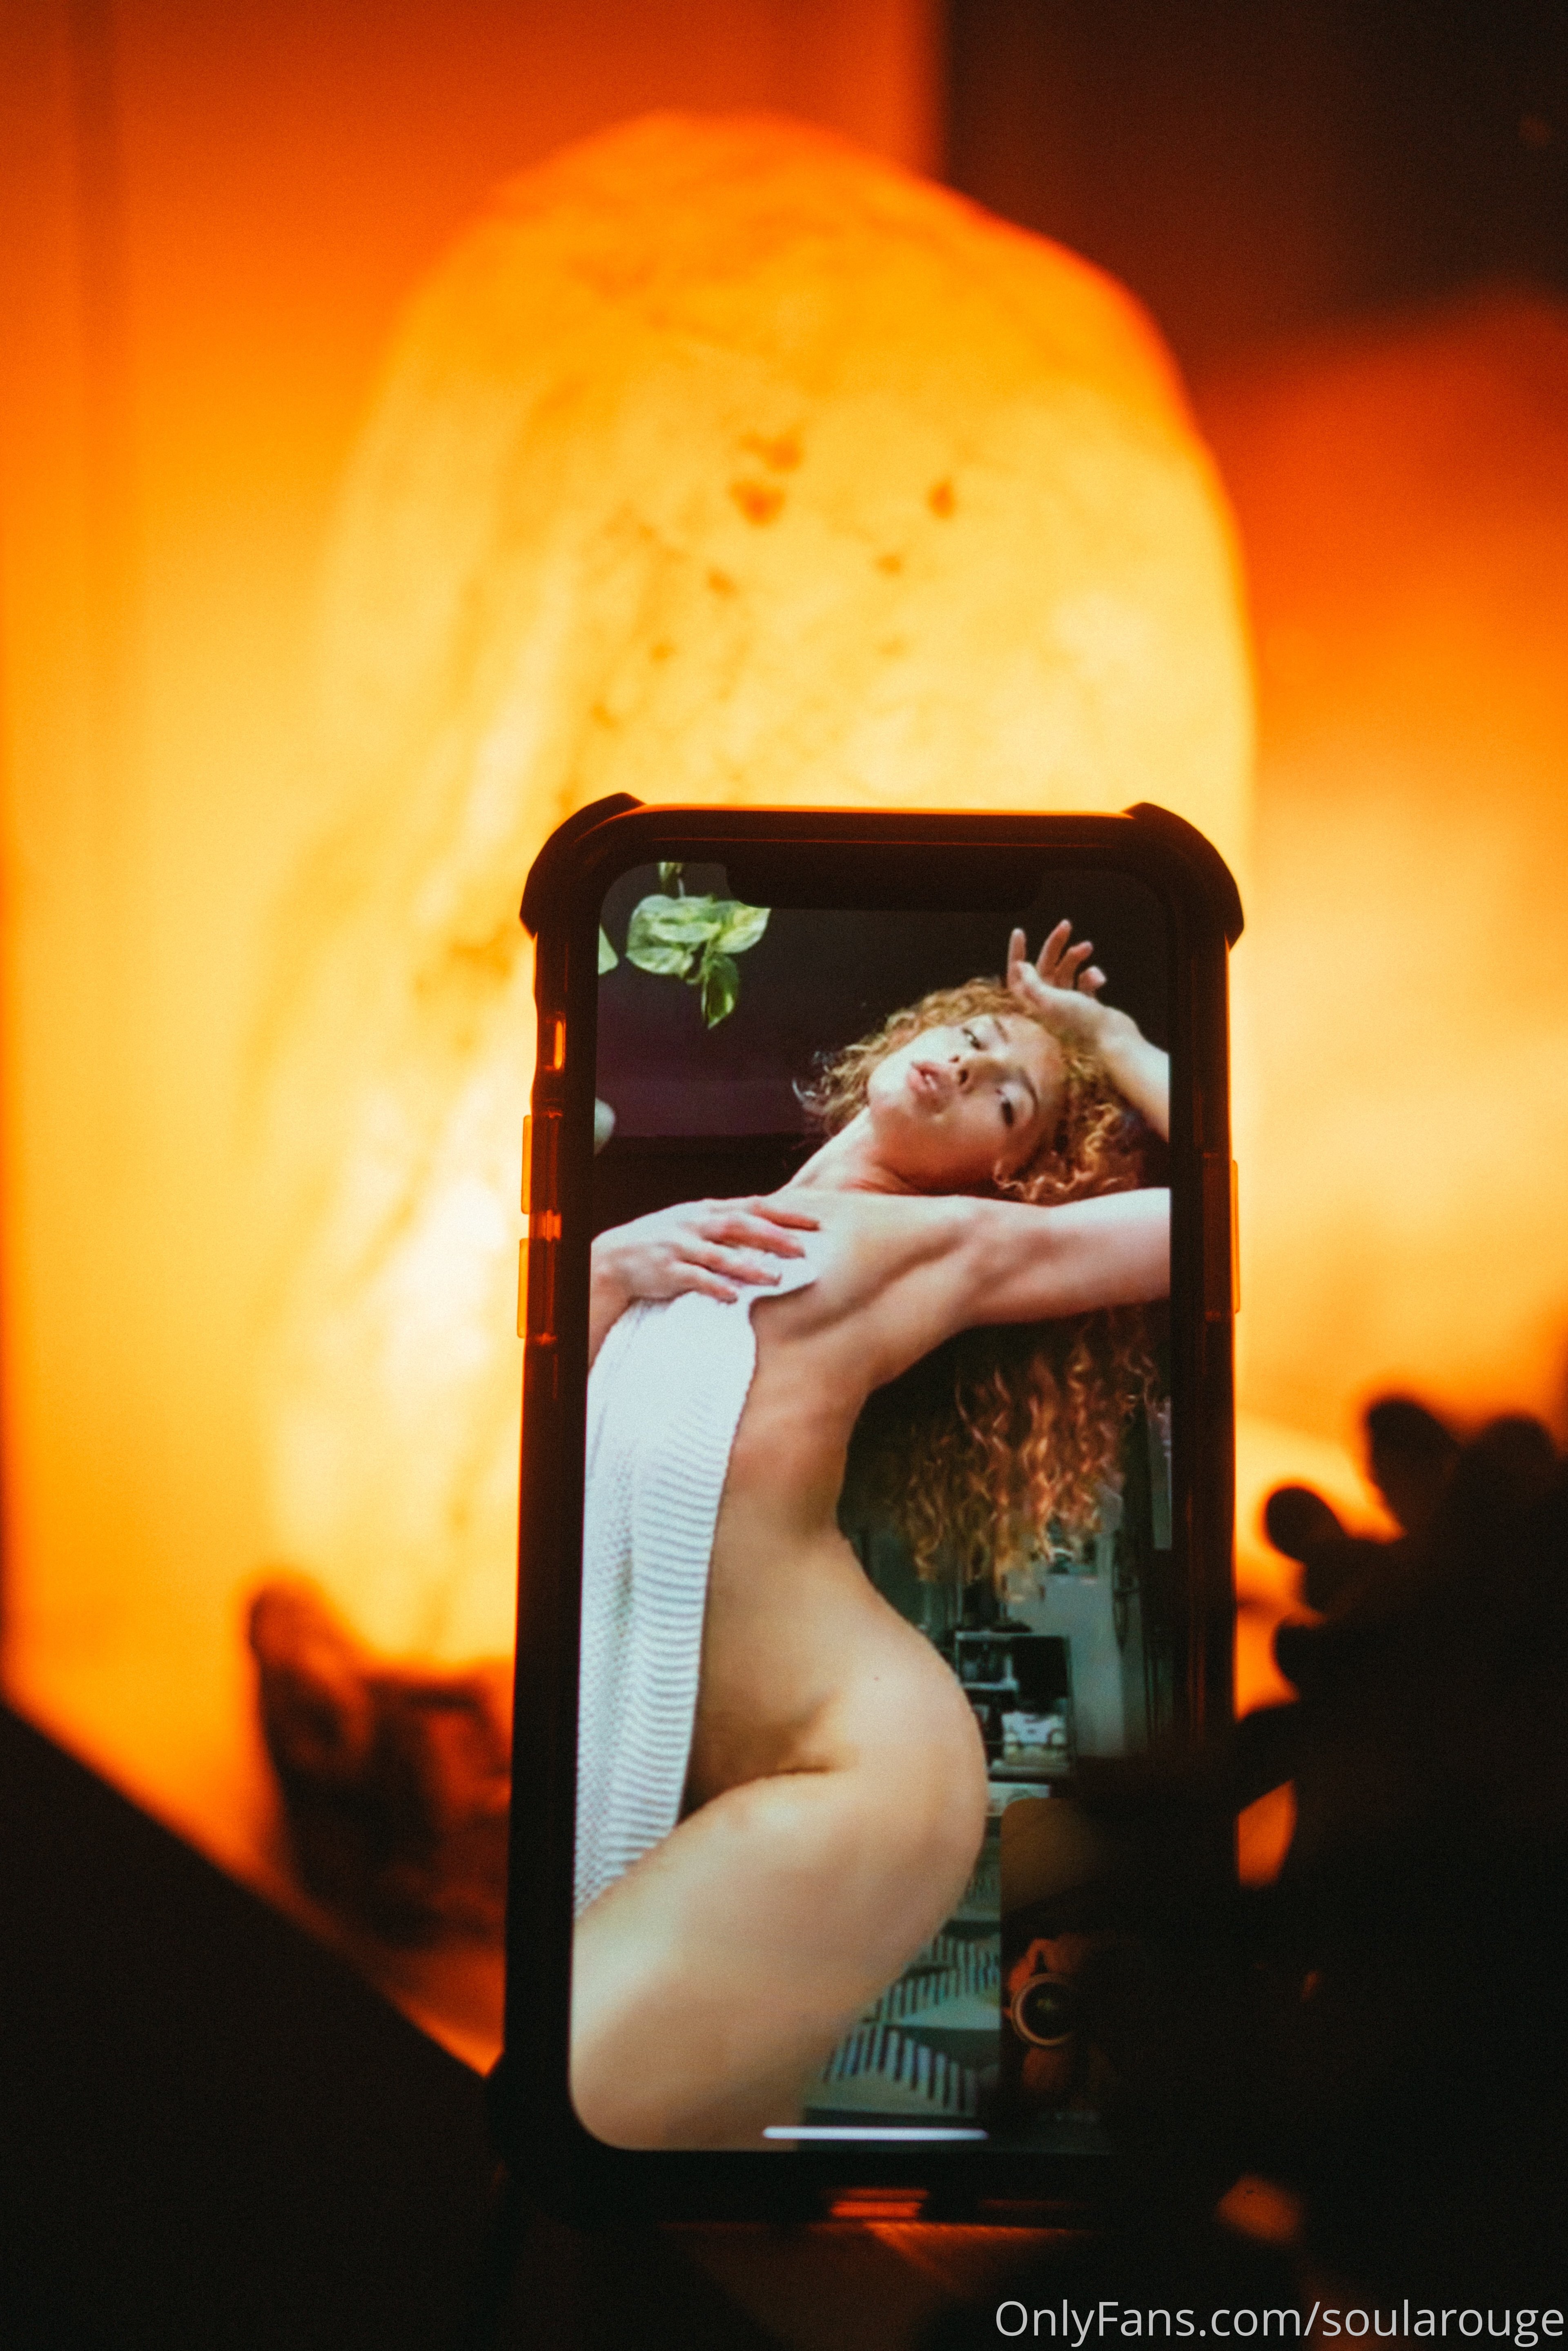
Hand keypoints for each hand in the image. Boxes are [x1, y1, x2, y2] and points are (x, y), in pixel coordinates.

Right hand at [594, 1195, 818, 1310]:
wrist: (618, 1256)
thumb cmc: (668, 1241)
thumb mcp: (699, 1224)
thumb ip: (731, 1225)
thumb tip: (775, 1230)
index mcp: (709, 1209)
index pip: (754, 1206)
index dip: (785, 1214)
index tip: (816, 1223)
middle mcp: (697, 1223)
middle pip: (740, 1225)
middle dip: (773, 1237)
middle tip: (803, 1250)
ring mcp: (681, 1246)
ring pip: (719, 1253)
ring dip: (748, 1266)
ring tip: (775, 1279)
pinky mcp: (667, 1270)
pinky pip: (694, 1278)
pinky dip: (715, 1286)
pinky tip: (734, 1296)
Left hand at [1006, 921, 1111, 1046]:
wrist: (1114, 1042)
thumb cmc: (1080, 1023)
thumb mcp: (1050, 1000)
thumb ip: (1032, 983)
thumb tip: (1020, 965)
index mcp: (1034, 1007)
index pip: (1017, 977)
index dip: (1016, 954)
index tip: (1020, 932)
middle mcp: (1048, 1006)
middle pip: (1044, 969)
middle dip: (1054, 946)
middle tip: (1066, 925)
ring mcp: (1068, 1006)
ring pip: (1066, 972)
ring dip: (1075, 957)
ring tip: (1087, 948)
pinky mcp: (1086, 1007)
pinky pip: (1084, 983)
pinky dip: (1091, 976)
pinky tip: (1099, 979)